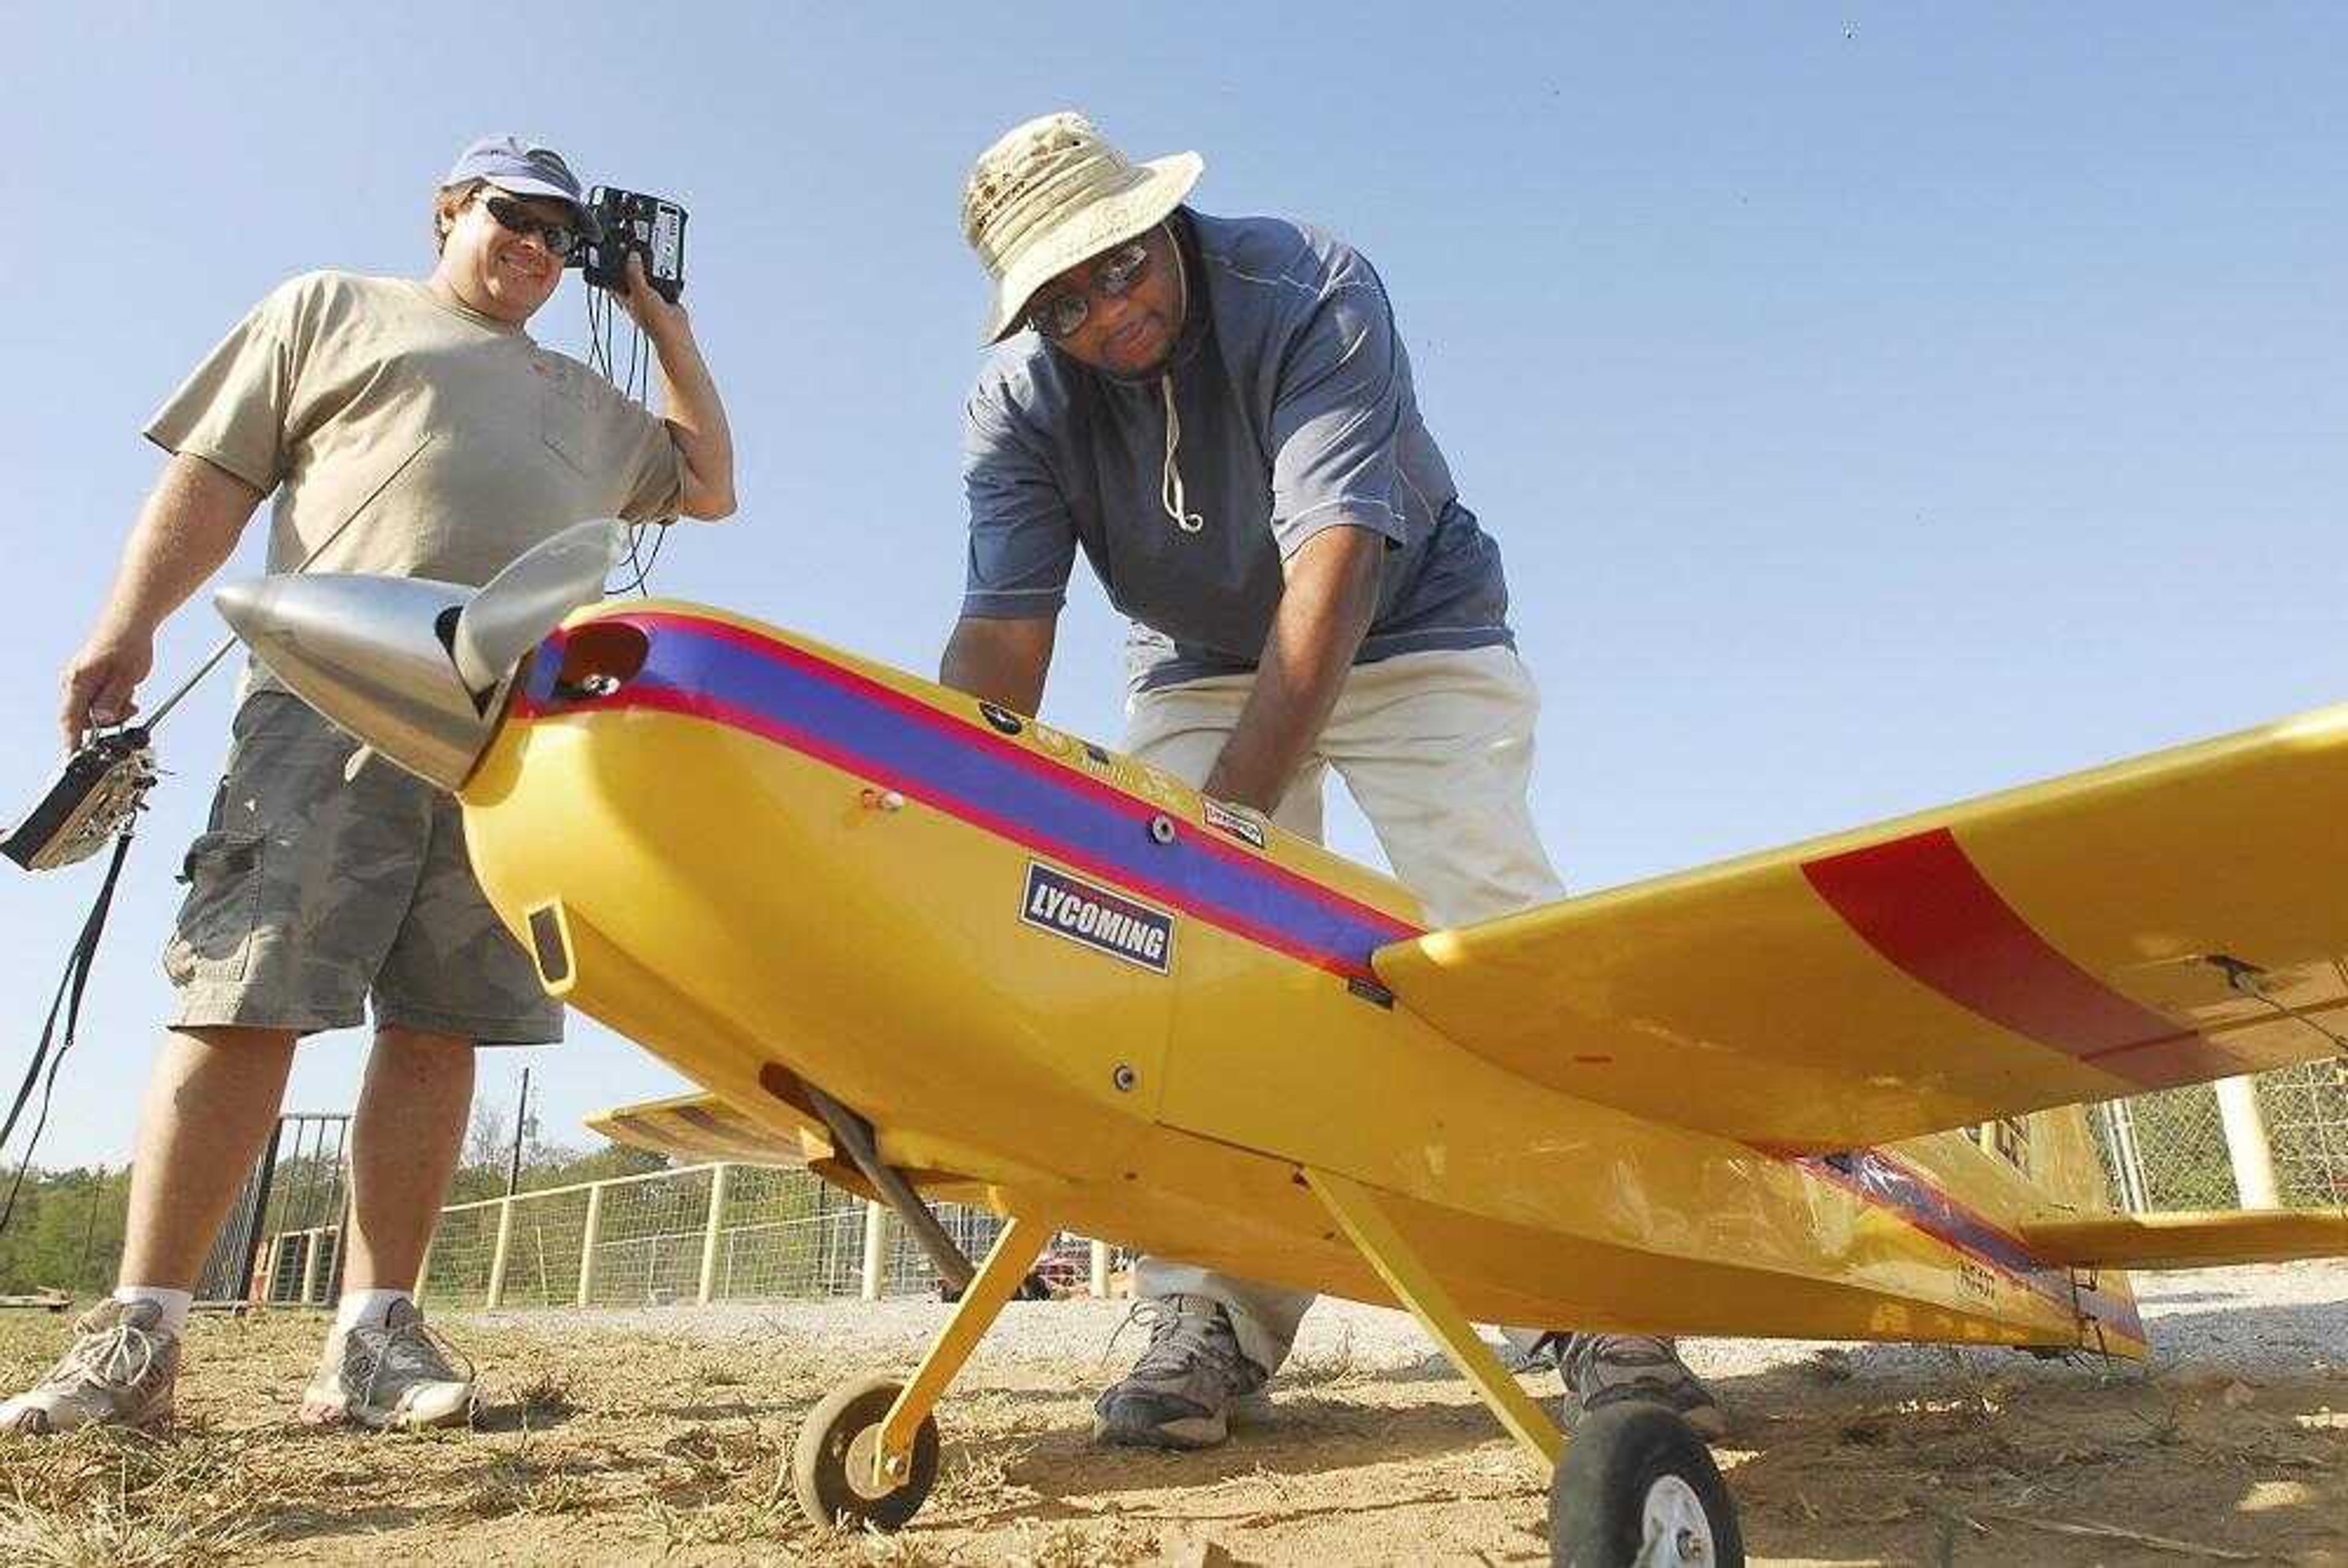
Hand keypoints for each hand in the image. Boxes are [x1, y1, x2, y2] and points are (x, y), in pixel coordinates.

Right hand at [59, 626, 153, 749]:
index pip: (70, 720)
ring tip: (130, 697)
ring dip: (111, 712)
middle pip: (80, 718)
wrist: (129, 624)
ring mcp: (78, 680)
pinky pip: (95, 700)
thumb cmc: (128, 645)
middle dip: (104, 722)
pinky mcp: (87, 679)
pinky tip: (125, 692)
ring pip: (90, 710)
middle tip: (128, 711)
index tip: (75, 758)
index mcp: (78, 681)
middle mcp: (72, 681)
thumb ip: (113, 701)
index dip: (72, 741)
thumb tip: (102, 720)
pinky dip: (110, 703)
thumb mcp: (126, 677)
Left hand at [619, 251, 689, 339]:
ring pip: (648, 279)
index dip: (611, 270)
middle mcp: (637, 298)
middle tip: (635, 252)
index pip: (614, 282)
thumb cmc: (654, 322)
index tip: (613, 256)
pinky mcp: (665, 298)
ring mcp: (651, 298)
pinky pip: (664, 283)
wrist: (676, 331)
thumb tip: (632, 257)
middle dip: (634, 265)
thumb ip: (635, 273)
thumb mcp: (640, 291)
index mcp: (625, 298)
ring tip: (652, 258)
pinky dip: (666, 277)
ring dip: (651, 271)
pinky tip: (668, 272)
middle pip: (632, 277)